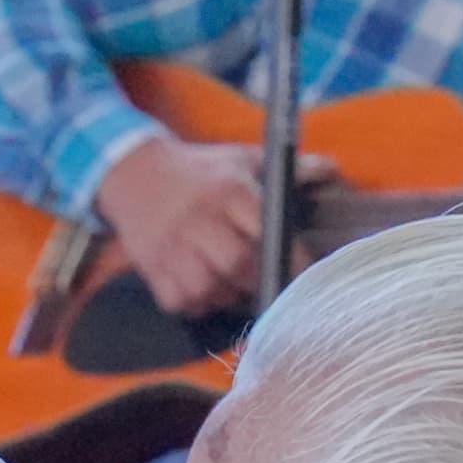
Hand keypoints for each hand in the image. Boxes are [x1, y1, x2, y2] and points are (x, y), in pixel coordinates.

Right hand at [89, 134, 329, 321]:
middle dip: (255, 279)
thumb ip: (287, 169)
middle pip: (235, 262)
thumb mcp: (241, 159)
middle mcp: (199, 218)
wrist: (132, 171)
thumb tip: (331, 170)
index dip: (288, 255)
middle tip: (262, 281)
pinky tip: (203, 290)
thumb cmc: (199, 170)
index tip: (300, 271)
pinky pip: (178, 299)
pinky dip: (196, 303)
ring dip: (224, 294)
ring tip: (230, 286)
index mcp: (228, 190)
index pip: (265, 228)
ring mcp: (172, 244)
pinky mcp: (151, 265)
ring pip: (206, 286)